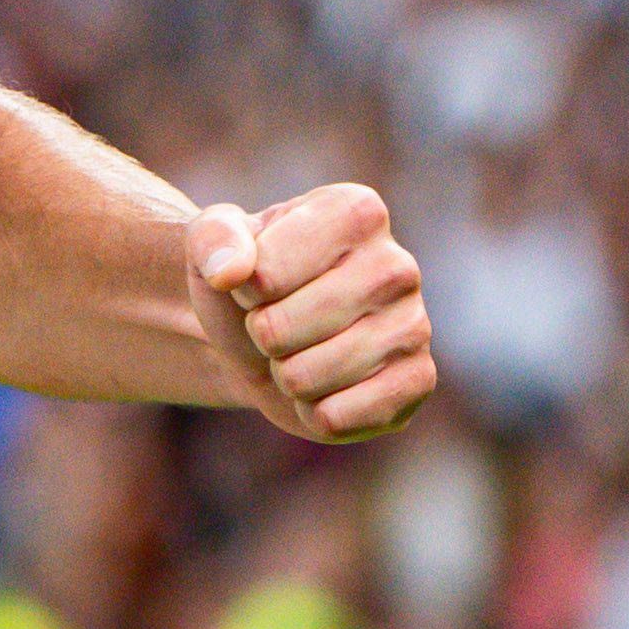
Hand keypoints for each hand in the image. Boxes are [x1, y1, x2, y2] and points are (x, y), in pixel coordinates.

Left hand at [184, 183, 434, 444]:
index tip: (259, 278)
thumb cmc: (246, 278)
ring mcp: (415, 325)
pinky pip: (339, 416)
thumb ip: (212, 238)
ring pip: (307, 377)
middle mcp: (397, 265)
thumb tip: (230, 272)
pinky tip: (327, 387)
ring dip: (285, 374)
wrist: (267, 335)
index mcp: (355, 212)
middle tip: (276, 322)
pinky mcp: (417, 382)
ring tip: (300, 351)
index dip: (244, 287)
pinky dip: (313, 412)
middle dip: (261, 334)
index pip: (265, 273)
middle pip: (282, 328)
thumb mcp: (211, 241)